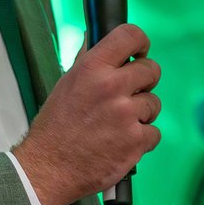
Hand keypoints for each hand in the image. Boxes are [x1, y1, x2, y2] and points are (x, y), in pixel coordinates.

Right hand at [13, 25, 161, 204]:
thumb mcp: (66, 85)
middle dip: (144, 82)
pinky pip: (154, 132)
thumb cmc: (55, 128)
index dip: (140, 43)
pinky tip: (122, 143)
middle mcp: (112, 87)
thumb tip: (95, 37)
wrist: (49, 168)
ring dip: (142, 114)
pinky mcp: (137, 141)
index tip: (140, 52)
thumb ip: (88, 61)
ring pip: (154, 104)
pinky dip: (142, 140)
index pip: (129, 36)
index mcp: (92, 68)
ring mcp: (127, 114)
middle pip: (152, 70)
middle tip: (129, 95)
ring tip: (119, 125)